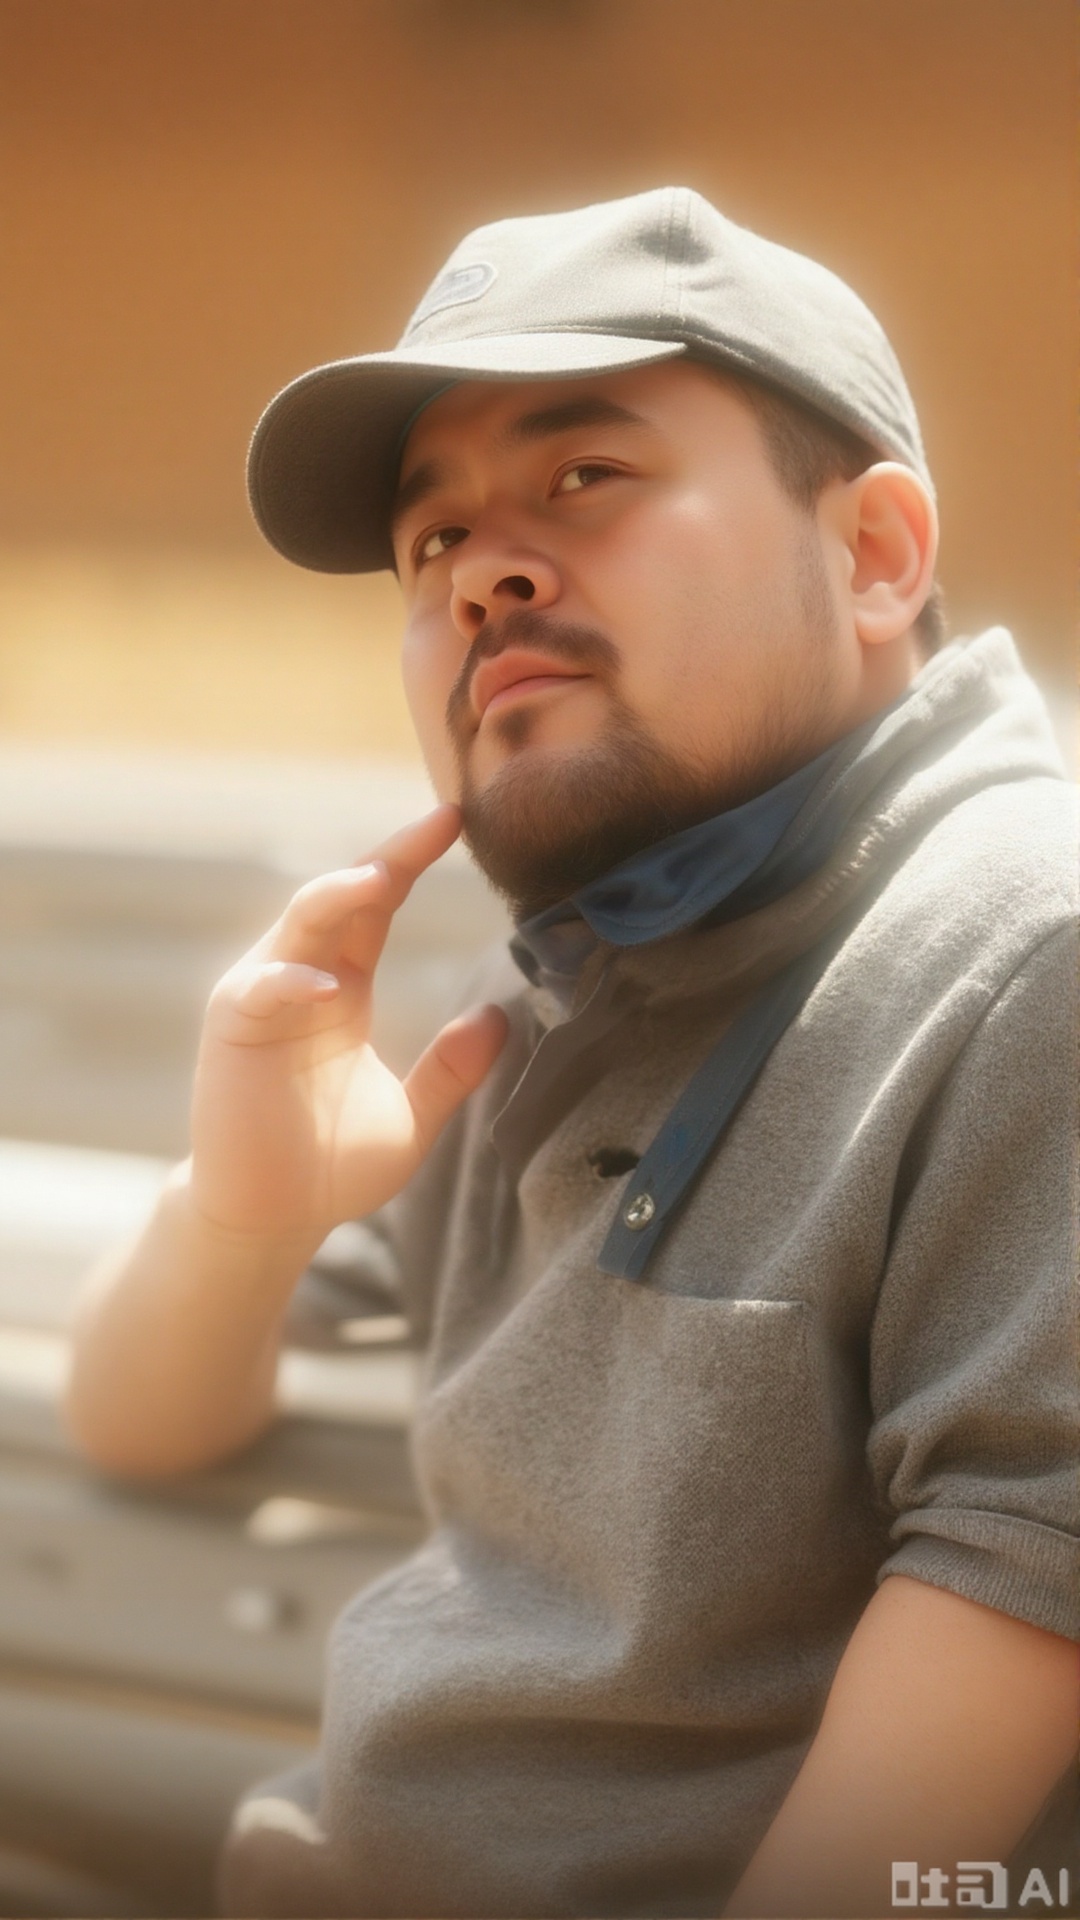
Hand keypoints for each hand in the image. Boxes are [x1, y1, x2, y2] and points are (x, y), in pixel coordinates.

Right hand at [187, 803, 506, 1248]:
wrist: (271, 1219)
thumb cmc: (332, 1168)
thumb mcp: (413, 1117)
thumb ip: (453, 1069)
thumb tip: (502, 1016)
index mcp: (344, 988)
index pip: (377, 907)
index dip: (410, 861)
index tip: (455, 821)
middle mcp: (303, 979)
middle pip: (342, 896)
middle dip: (387, 857)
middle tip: (439, 822)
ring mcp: (263, 1000)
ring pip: (295, 925)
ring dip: (334, 898)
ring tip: (380, 881)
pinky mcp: (231, 1032)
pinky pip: (257, 990)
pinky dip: (289, 982)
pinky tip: (329, 990)